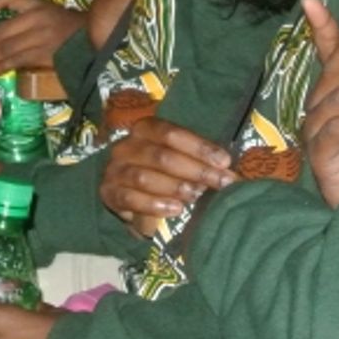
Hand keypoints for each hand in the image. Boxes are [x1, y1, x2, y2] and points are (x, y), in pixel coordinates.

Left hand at [0, 0, 83, 75]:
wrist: (93, 38)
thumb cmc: (66, 23)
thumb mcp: (46, 8)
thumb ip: (22, 7)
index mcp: (35, 5)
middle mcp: (35, 19)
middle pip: (0, 32)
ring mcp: (40, 38)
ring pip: (6, 49)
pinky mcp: (44, 55)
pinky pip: (17, 61)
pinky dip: (1, 67)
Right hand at [99, 116, 234, 236]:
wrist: (127, 192)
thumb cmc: (161, 171)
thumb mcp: (179, 159)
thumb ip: (199, 161)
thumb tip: (230, 173)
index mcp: (145, 129)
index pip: (172, 133)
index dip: (199, 147)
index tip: (225, 162)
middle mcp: (126, 146)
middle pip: (162, 156)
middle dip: (196, 170)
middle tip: (220, 183)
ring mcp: (115, 170)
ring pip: (145, 177)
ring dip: (175, 187)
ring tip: (196, 195)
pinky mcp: (108, 193)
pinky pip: (130, 199)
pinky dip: (154, 205)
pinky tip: (175, 209)